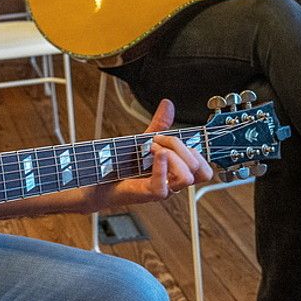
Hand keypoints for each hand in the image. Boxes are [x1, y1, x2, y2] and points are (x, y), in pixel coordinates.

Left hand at [89, 99, 213, 210]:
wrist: (96, 181)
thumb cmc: (120, 165)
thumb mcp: (144, 140)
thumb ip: (159, 125)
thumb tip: (168, 104)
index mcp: (176, 172)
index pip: (204, 170)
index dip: (197, 151)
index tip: (174, 136)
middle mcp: (172, 183)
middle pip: (199, 170)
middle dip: (181, 147)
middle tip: (158, 140)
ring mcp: (161, 190)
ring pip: (186, 178)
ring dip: (172, 157)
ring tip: (151, 148)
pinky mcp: (146, 195)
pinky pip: (163, 187)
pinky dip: (161, 167)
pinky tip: (153, 154)